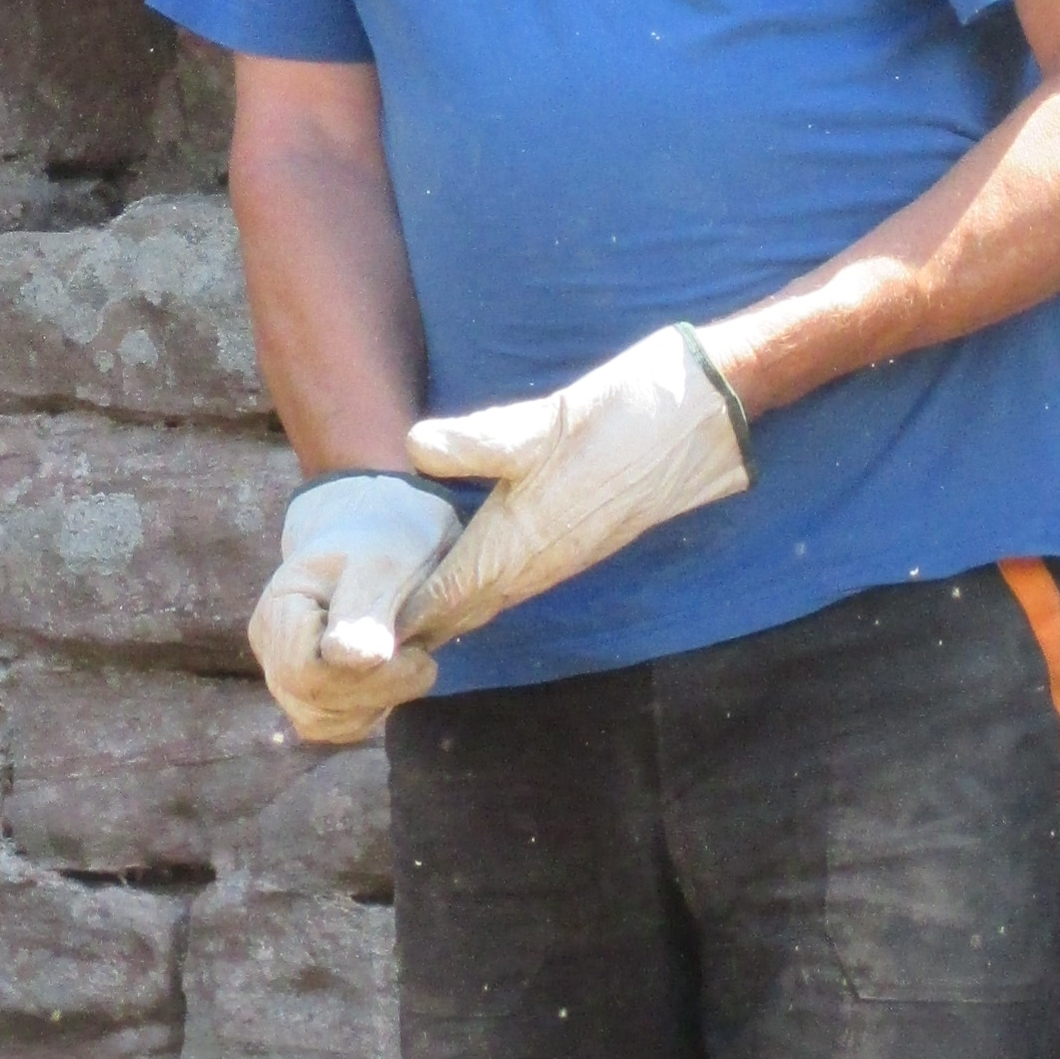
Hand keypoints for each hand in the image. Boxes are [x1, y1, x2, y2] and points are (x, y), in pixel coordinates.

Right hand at [250, 471, 461, 744]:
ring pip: (322, 721)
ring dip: (376, 701)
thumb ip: (364, 609)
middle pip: (312, 700)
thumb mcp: (385, 563)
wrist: (388, 533)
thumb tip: (344, 659)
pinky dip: (370, 711)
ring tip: (407, 660)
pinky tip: (392, 678)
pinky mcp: (307, 692)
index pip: (306, 672)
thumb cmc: (387, 539)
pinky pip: (333, 726)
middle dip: (377, 688)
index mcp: (279, 605)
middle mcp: (270, 643)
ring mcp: (284, 670)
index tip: (411, 646)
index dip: (365, 673)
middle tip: (422, 658)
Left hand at [397, 326, 751, 647]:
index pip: (444, 597)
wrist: (702, 419)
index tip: (357, 640)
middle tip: (366, 642)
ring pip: (490, 597)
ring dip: (449, 610)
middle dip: (418, 626)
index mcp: (517, 541)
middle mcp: (537, 562)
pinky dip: (479, 588)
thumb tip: (414, 450)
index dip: (402, 618)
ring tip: (400, 618)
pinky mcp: (577, 542)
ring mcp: (560, 555)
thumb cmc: (623, 416)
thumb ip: (478, 443)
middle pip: (464, 609)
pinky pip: (514, 581)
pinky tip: (462, 574)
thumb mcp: (544, 423)